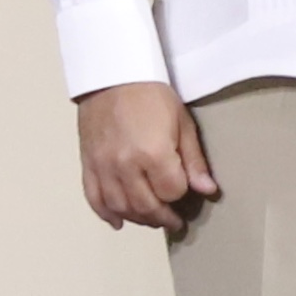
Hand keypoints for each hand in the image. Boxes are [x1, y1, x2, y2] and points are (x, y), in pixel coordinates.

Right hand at [76, 80, 217, 230]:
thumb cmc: (148, 93)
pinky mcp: (88, 162)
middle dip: (162, 217)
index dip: (181, 193)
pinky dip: (105, 213)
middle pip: (146, 206)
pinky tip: (118, 221)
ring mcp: (103, 165)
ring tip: (150, 218)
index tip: (184, 187)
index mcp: (152, 153)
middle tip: (172, 220)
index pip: (172, 192)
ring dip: (138, 219)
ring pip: (120, 207)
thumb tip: (207, 189)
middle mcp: (125, 165)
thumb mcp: (181, 122)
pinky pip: (93, 197)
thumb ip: (193, 160)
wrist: (112, 74)